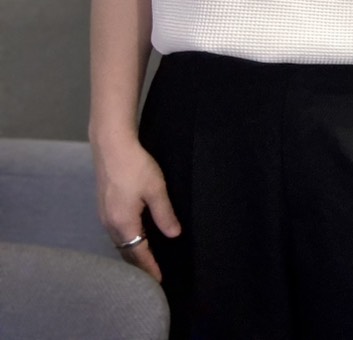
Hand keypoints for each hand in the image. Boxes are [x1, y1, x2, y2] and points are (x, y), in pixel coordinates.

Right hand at [93, 135, 179, 281]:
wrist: (111, 147)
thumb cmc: (135, 166)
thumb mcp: (156, 190)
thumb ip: (165, 214)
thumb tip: (174, 235)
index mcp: (123, 223)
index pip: (138, 252)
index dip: (149, 266)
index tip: (158, 280)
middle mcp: (110, 223)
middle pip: (125, 251)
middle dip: (139, 264)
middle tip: (152, 275)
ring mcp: (104, 215)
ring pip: (119, 241)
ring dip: (132, 252)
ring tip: (145, 261)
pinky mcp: (104, 206)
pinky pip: (115, 232)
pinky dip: (126, 240)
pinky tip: (135, 237)